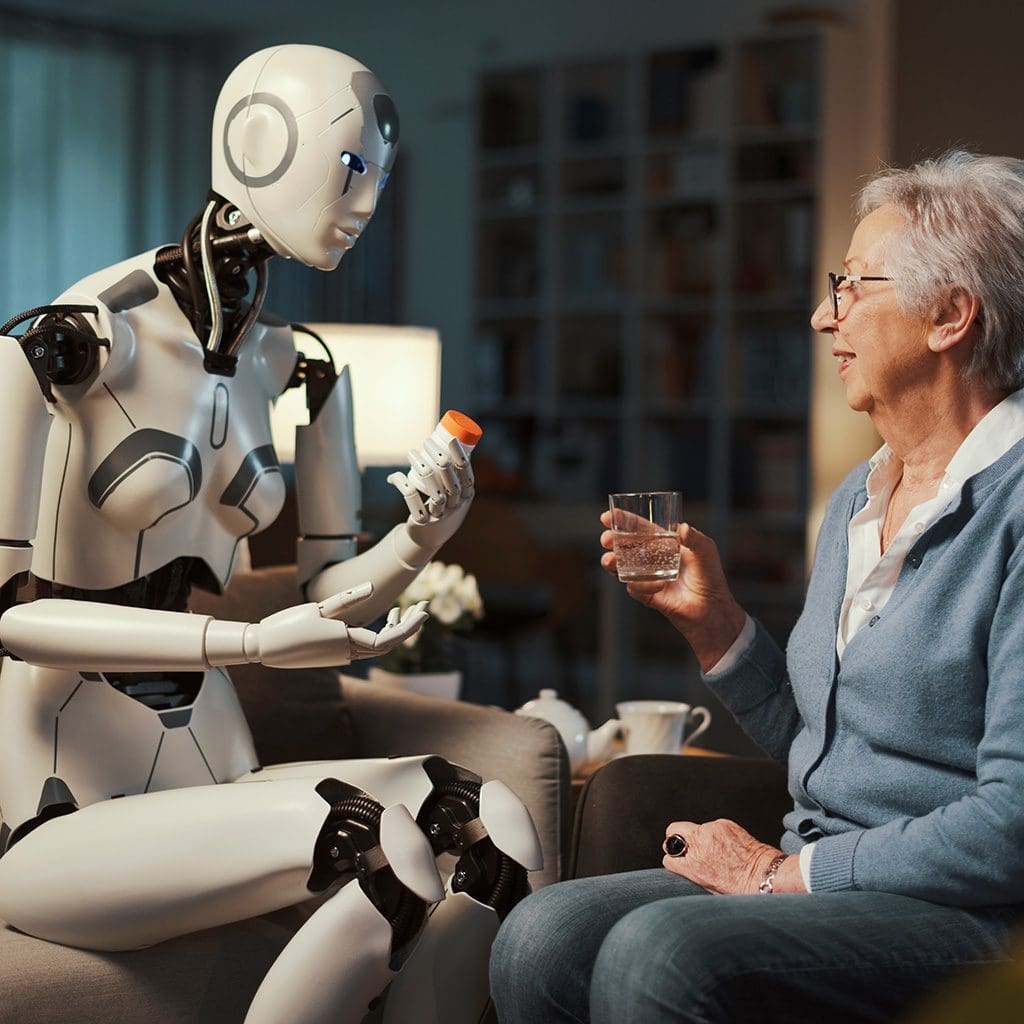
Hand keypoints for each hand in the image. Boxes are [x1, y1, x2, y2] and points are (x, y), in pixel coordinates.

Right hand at [254, 582, 427, 667]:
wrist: (264, 646)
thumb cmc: (288, 625)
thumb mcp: (318, 607)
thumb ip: (347, 599)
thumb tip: (373, 587)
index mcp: (346, 642)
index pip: (389, 640)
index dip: (410, 626)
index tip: (424, 611)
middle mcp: (348, 654)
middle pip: (390, 644)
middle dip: (410, 626)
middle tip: (425, 606)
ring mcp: (343, 656)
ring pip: (380, 647)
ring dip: (397, 629)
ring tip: (407, 608)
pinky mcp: (337, 654)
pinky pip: (367, 646)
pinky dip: (381, 633)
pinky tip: (386, 617)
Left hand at [388, 435, 474, 524]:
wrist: (428, 537)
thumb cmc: (441, 506)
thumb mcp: (452, 491)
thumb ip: (451, 469)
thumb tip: (446, 438)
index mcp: (466, 496)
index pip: (467, 476)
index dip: (461, 458)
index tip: (452, 439)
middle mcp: (456, 507)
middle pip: (451, 484)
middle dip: (441, 460)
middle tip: (427, 441)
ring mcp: (440, 516)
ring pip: (436, 495)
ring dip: (423, 471)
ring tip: (412, 453)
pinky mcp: (423, 523)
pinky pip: (414, 504)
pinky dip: (405, 488)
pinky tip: (397, 476)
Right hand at [600, 513, 746, 671]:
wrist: (711, 609)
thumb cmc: (711, 577)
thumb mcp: (706, 551)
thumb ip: (695, 538)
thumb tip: (681, 527)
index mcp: (663, 543)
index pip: (639, 528)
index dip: (623, 521)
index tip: (607, 516)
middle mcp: (651, 558)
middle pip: (625, 546)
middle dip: (612, 541)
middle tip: (606, 539)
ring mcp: (647, 576)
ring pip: (621, 566)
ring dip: (612, 562)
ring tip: (610, 560)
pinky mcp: (647, 595)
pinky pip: (634, 588)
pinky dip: (640, 585)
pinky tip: (658, 586)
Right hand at [661, 819, 803, 893]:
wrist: (765, 875)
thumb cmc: (740, 888)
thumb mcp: (708, 886)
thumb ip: (692, 872)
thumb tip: (684, 864)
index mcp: (694, 865)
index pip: (668, 858)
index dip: (674, 861)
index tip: (679, 863)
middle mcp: (700, 844)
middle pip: (673, 831)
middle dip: (676, 839)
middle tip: (687, 848)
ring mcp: (712, 830)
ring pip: (695, 828)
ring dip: (700, 838)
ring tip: (716, 852)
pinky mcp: (724, 823)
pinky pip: (712, 827)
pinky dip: (715, 835)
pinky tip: (727, 847)